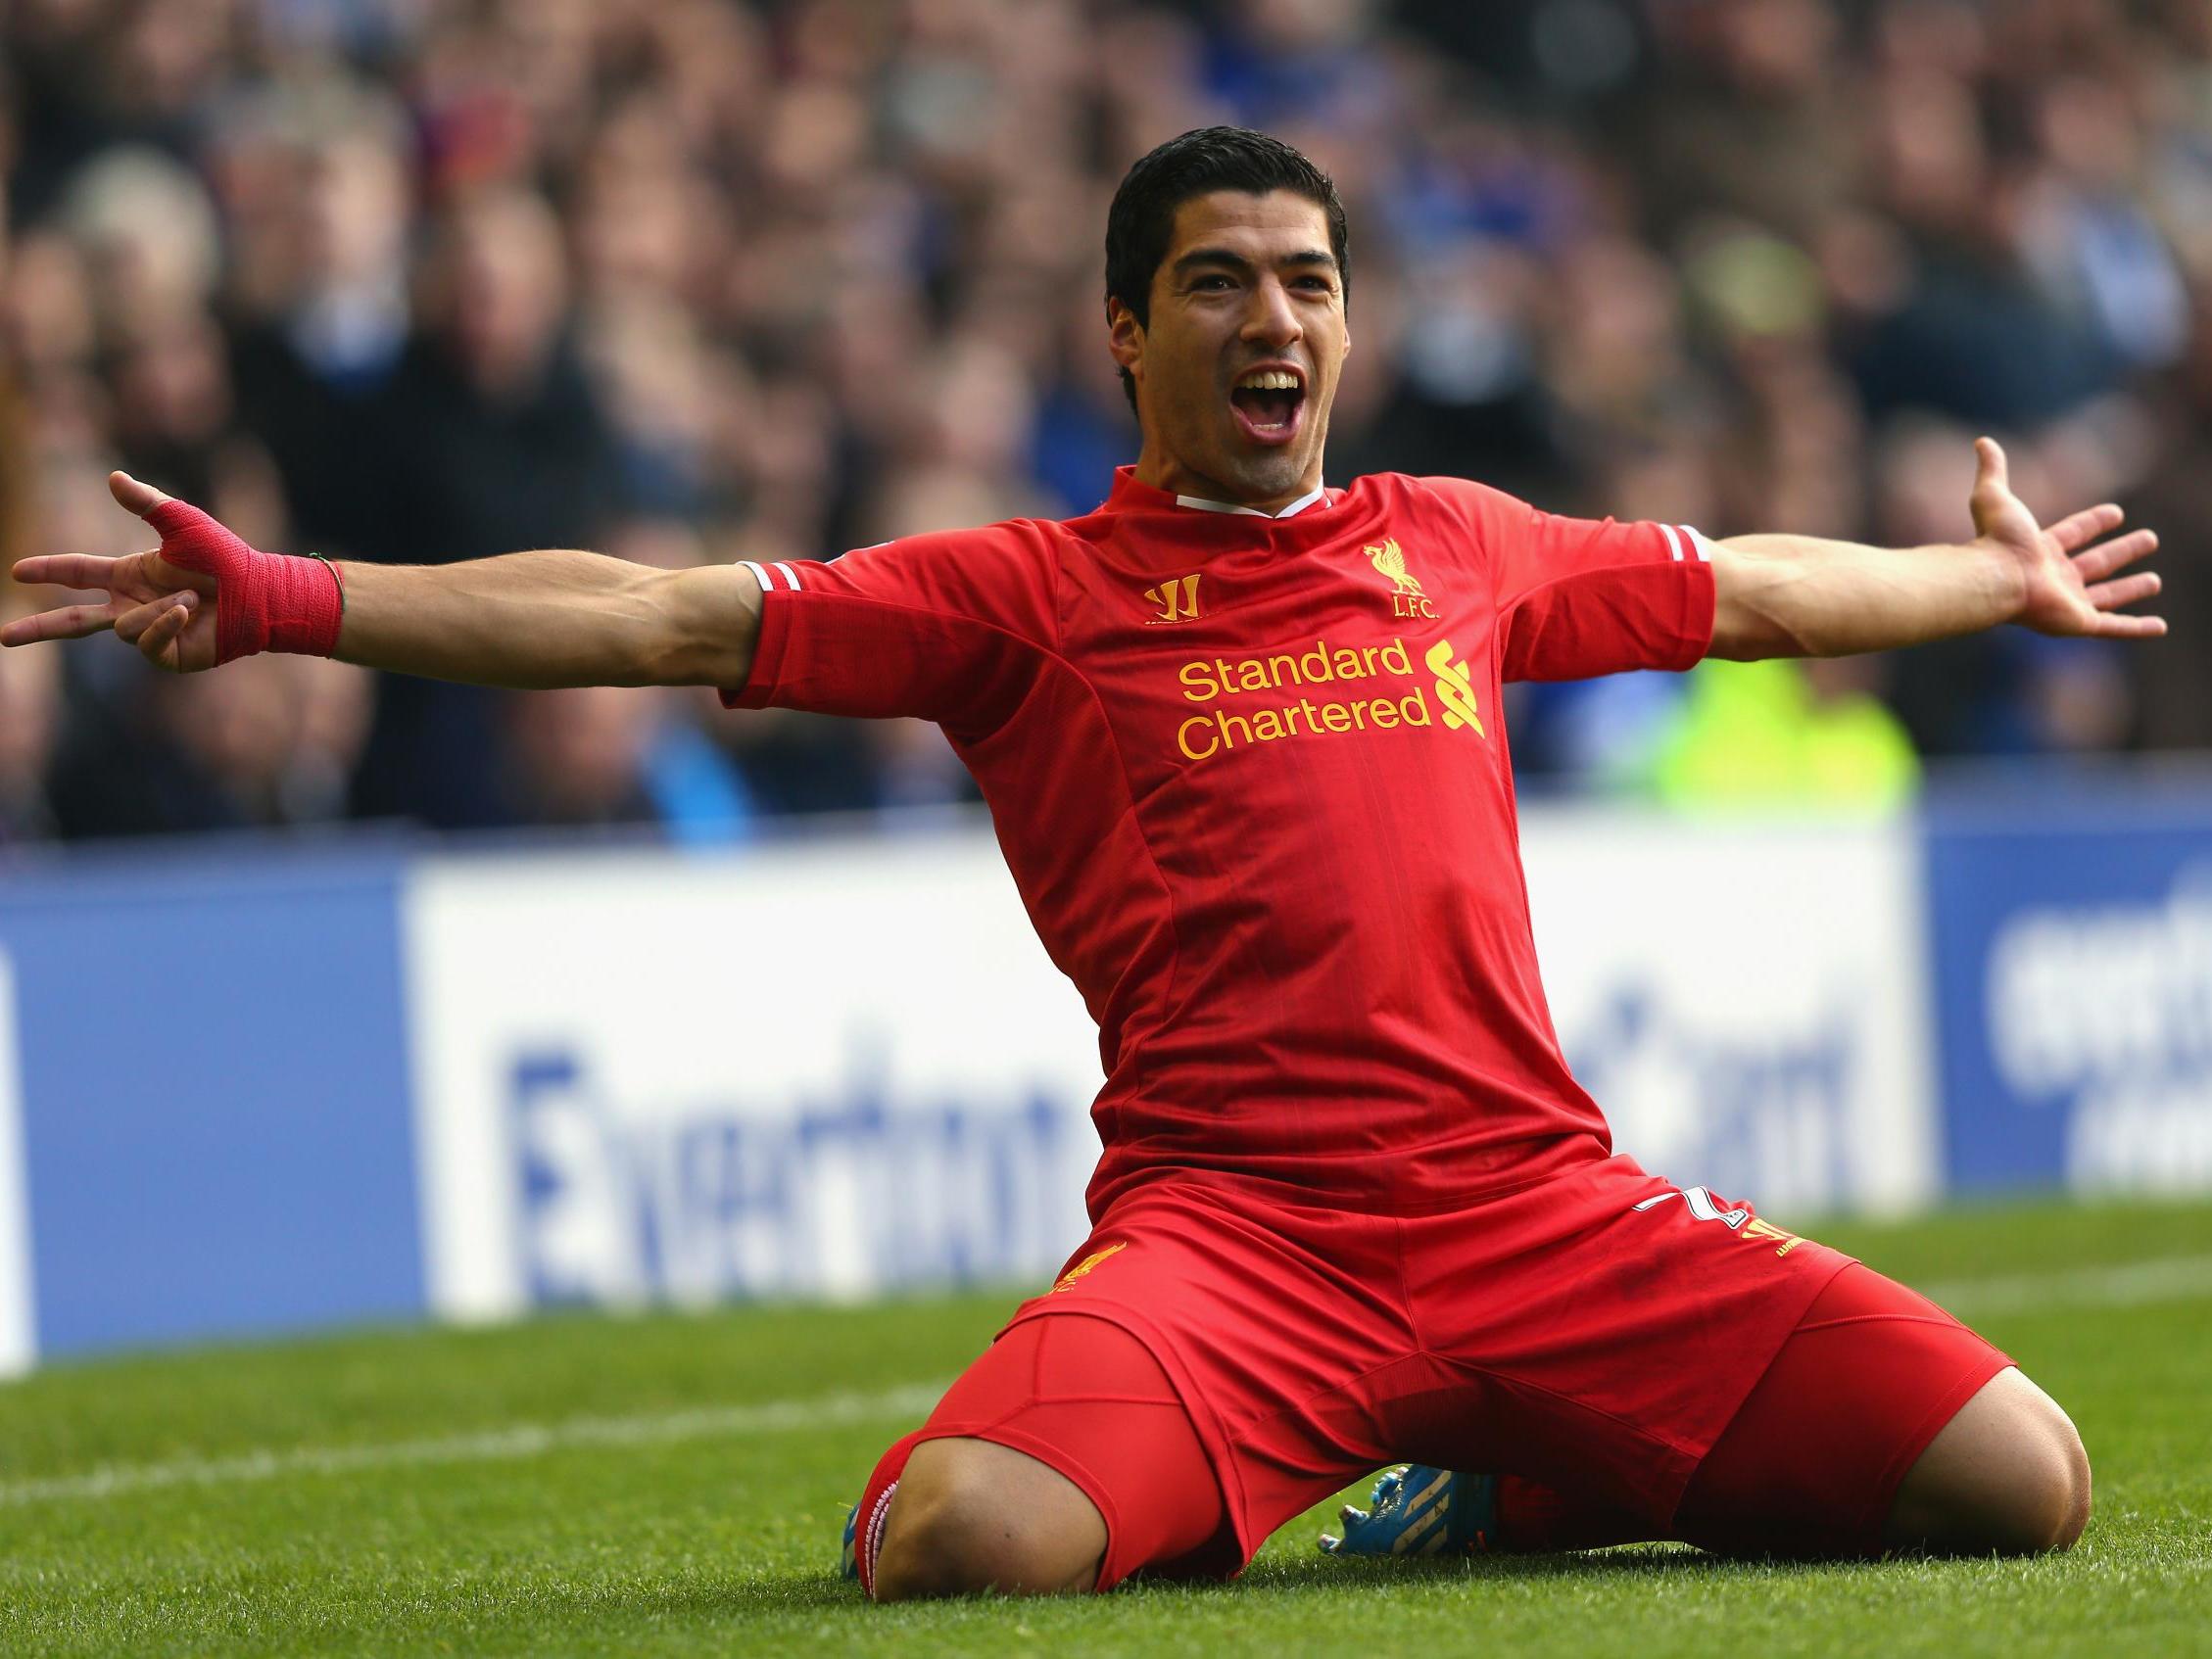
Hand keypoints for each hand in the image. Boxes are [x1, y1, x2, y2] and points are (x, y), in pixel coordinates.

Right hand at [4, 471, 342, 667]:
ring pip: (122, 626)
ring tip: (191, 599)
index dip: (48, 571)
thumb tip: (112, 477)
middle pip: (75, 621)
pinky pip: (144, 641)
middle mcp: (132, 606)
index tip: (17, 571)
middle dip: (39, 628)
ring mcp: (148, 632)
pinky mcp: (166, 655)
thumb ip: (145, 502)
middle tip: (4, 637)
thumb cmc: (224, 557)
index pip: (77, 574)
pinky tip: (187, 615)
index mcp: (129, 575)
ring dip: (155, 609)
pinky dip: (163, 624)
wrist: (259, 594)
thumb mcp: (181, 523)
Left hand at [1969, 437, 2164, 639]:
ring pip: (2107, 596)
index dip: (2094, 523)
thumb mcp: (1995, 497)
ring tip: (2154, 581)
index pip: (2073, 534)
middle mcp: (2055, 578)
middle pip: (2096, 564)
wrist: (1996, 577)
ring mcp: (2067, 602)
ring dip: (2131, 589)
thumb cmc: (1996, 540)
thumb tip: (1983, 441)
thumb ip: (1992, 470)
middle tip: (2150, 539)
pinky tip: (2159, 627)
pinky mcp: (2079, 623)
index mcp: (2040, 551)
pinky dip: (2138, 628)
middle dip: (2122, 552)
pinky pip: (2115, 627)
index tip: (2116, 512)